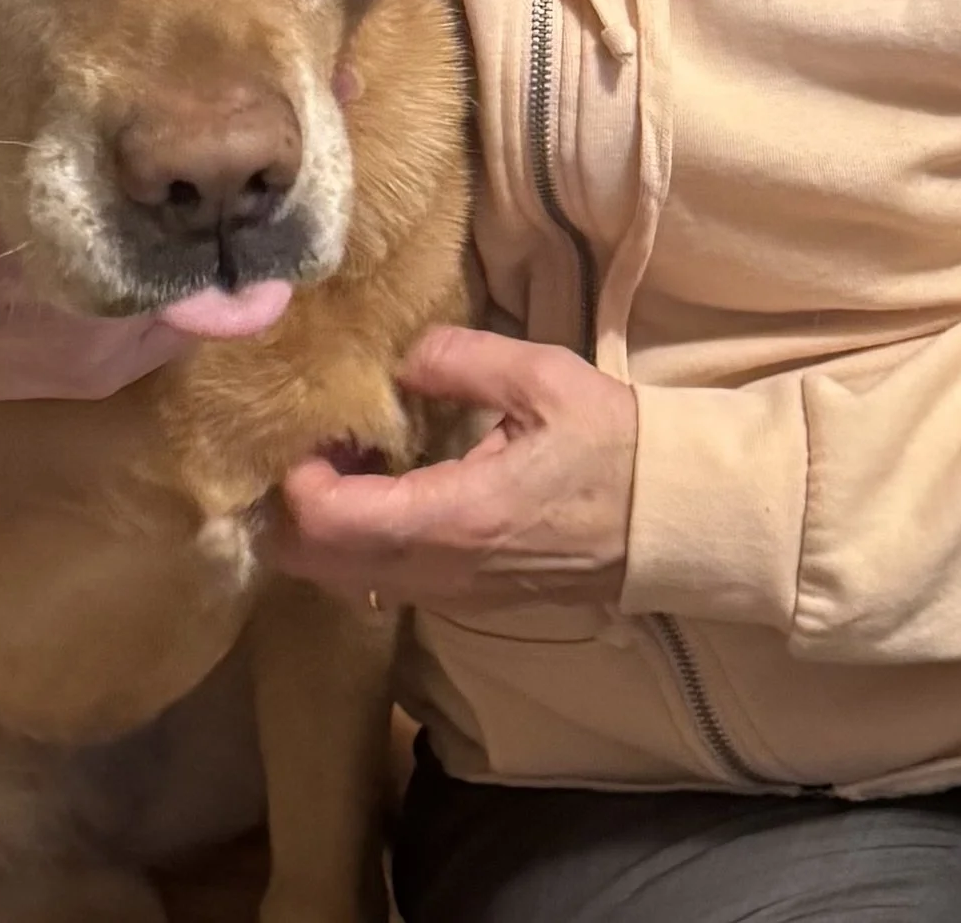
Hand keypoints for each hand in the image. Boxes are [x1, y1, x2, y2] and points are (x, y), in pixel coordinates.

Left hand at [269, 327, 636, 613]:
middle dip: (294, 509)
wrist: (666, 519)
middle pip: (319, 564)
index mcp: (453, 518)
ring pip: (346, 580)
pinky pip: (382, 583)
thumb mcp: (542, 379)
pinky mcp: (464, 600)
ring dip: (324, 529)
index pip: (330, 523)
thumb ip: (461, 360)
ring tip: (347, 458)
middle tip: (312, 443)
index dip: (297, 479)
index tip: (306, 429)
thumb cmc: (610, 446)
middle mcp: (439, 572)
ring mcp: (450, 596)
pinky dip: (358, 545)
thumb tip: (401, 360)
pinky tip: (382, 487)